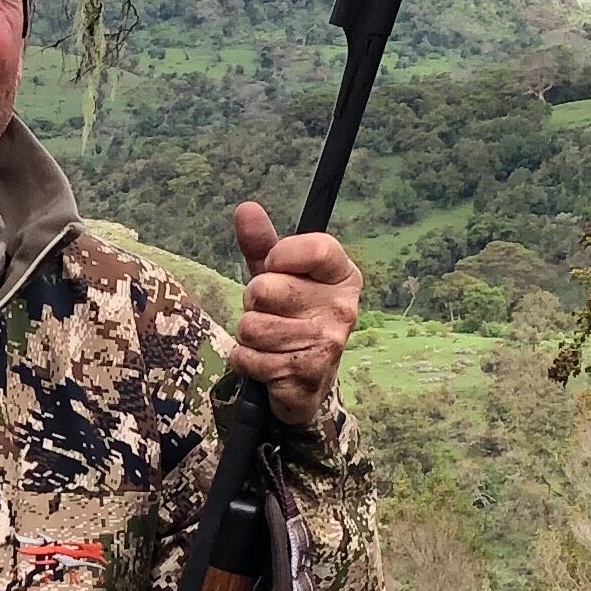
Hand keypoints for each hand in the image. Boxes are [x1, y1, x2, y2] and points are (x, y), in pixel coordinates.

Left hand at [230, 202, 361, 427]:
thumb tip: (246, 208)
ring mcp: (329, 342)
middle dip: (252, 302)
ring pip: (252, 326)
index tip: (273, 265)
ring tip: (267, 339)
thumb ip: (260, 244)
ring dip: (247, 335)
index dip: (281, 255)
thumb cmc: (290, 318)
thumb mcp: (277, 277)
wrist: (305, 381)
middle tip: (269, 312)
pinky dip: (245, 361)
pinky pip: (248, 357)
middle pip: (265, 289)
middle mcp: (344, 307)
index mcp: (342, 276)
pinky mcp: (307, 373)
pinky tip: (265, 362)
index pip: (315, 248)